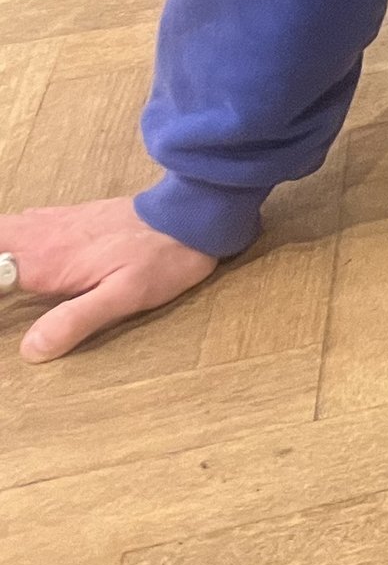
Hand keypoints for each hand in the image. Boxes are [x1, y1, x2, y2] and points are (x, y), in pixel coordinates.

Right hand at [1, 197, 217, 361]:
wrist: (192, 214)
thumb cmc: (161, 258)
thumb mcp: (123, 297)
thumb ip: (75, 321)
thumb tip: (31, 350)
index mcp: (47, 261)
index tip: (3, 306)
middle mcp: (44, 236)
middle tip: (2, 281)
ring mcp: (57, 222)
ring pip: (5, 228)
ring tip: (4, 271)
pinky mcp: (73, 215)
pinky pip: (26, 221)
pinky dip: (10, 236)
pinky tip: (16, 251)